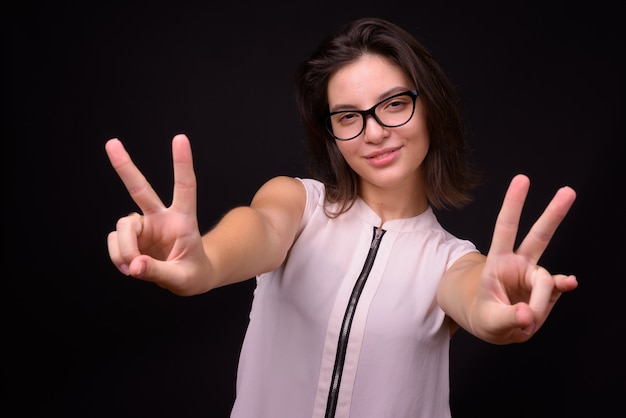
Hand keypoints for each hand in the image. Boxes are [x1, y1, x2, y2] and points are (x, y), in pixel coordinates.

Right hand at [105, 134, 210, 295]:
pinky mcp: (131, 237)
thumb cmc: (194, 274)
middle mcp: (161, 218)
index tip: (180, 138)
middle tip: (111, 143)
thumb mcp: (183, 278)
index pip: (185, 187)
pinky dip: (118, 256)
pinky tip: (130, 268)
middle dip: (125, 167)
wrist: (189, 279)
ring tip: (134, 268)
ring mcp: (144, 226)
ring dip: (124, 248)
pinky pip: (114, 243)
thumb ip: (158, 272)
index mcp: (184, 221)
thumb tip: (134, 265)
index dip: (182, 163)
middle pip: (140, 189)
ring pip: (123, 227)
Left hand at [475, 174, 576, 342]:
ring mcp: (534, 277)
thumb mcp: (488, 321)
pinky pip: (557, 289)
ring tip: (527, 319)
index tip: (522, 179)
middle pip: (539, 236)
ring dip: (542, 298)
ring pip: (547, 277)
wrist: (496, 329)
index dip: (513, 204)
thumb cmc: (486, 318)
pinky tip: (570, 283)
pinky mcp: (547, 291)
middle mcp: (518, 265)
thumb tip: (528, 314)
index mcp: (497, 263)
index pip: (505, 228)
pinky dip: (562, 288)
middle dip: (553, 214)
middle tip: (568, 191)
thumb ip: (507, 318)